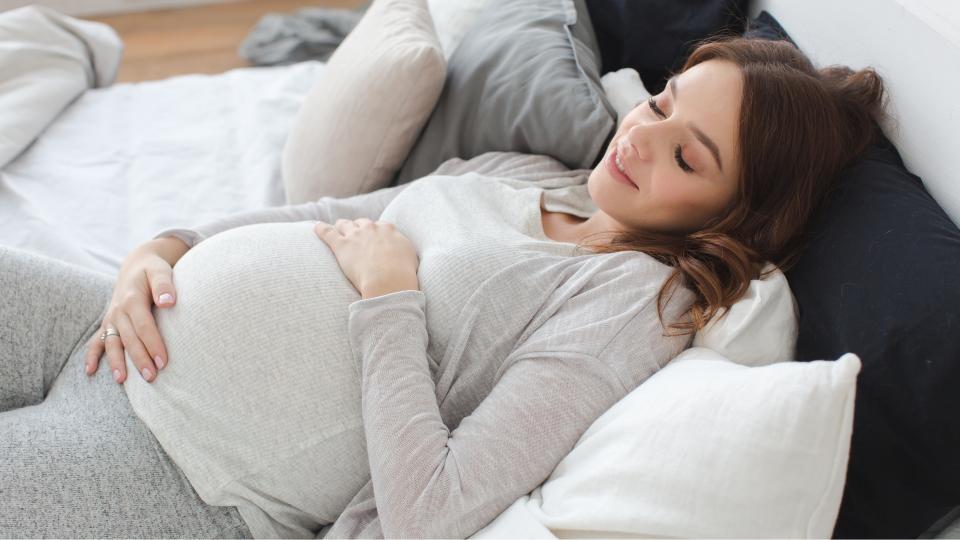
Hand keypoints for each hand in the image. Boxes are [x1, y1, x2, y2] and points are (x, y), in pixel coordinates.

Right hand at [84, 241, 181, 382]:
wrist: (136, 265)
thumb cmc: (153, 270)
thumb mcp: (160, 271)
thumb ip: (164, 285)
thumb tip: (168, 302)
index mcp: (132, 299)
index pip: (144, 326)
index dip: (153, 344)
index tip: (163, 362)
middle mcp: (118, 310)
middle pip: (129, 338)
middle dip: (139, 359)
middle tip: (151, 377)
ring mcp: (111, 318)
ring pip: (112, 343)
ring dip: (116, 362)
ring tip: (122, 380)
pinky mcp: (108, 323)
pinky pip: (97, 340)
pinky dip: (92, 355)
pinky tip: (90, 371)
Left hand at [314, 218, 419, 297]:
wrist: (389, 281)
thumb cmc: (403, 273)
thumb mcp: (411, 257)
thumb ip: (403, 249)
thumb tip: (401, 252)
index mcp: (389, 229)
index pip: (380, 226)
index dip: (376, 232)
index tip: (375, 239)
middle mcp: (371, 228)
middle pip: (362, 223)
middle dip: (359, 228)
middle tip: (357, 237)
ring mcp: (355, 235)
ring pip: (344, 224)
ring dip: (342, 227)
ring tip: (338, 231)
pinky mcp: (341, 246)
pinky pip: (327, 232)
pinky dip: (320, 229)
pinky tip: (316, 228)